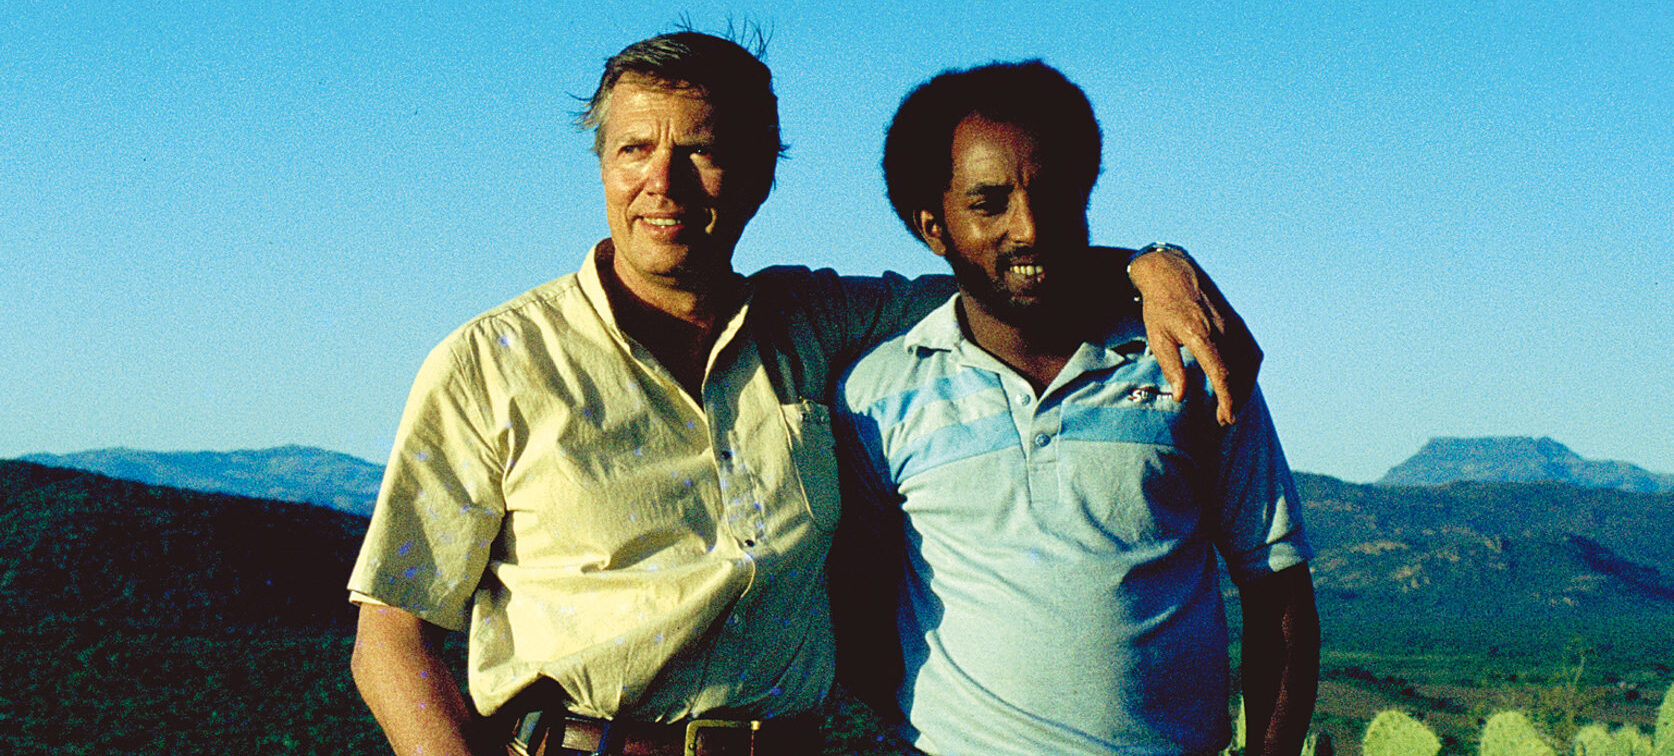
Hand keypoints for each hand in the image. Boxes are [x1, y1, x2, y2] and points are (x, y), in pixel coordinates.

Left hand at [1128, 245, 1262, 424]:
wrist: (1172, 272)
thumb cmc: (1160, 307)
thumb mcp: (1157, 337)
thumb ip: (1172, 367)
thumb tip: (1181, 396)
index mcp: (1200, 334)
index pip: (1221, 373)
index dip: (1227, 399)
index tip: (1226, 417)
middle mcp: (1222, 329)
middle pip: (1239, 372)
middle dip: (1235, 399)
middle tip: (1225, 419)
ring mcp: (1233, 324)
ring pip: (1249, 363)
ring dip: (1245, 387)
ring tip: (1233, 405)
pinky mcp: (1237, 321)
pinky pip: (1251, 350)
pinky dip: (1250, 370)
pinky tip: (1242, 383)